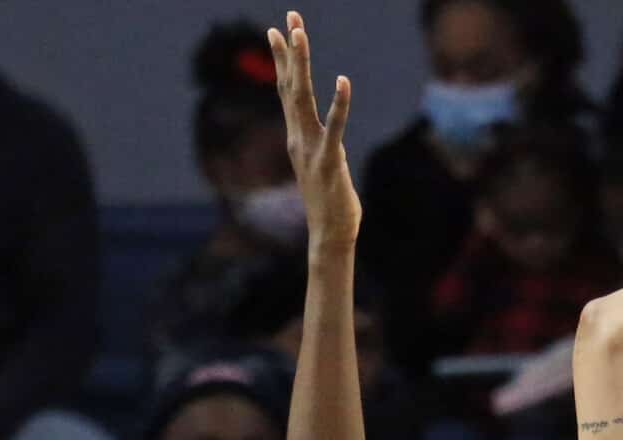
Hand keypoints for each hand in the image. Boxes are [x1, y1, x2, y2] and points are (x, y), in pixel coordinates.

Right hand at [268, 12, 358, 248]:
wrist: (330, 235)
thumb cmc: (330, 203)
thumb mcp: (322, 164)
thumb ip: (321, 143)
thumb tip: (324, 130)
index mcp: (296, 136)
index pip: (286, 90)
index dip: (283, 60)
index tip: (279, 30)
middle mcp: (298, 138)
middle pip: (290, 86)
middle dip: (290, 50)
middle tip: (289, 18)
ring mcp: (311, 149)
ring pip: (302, 99)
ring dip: (300, 65)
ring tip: (300, 34)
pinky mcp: (329, 162)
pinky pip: (334, 128)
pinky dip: (339, 104)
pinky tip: (343, 81)